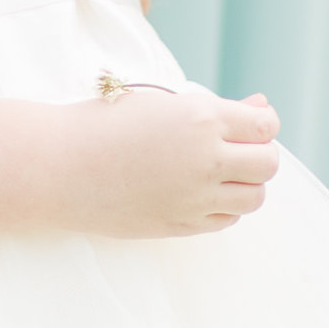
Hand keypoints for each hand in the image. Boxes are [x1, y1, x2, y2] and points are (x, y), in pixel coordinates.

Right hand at [65, 84, 281, 237]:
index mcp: (201, 117)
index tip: (247, 125)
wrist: (60, 166)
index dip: (262, 124)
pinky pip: (226, 219)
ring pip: (255, 197)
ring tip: (221, 174)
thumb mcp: (163, 103)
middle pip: (267, 164)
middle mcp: (205, 158)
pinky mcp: (181, 224)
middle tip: (236, 150)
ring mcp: (195, 196)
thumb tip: (262, 106)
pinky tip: (202, 192)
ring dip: (246, 184)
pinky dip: (224, 207)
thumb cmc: (106, 124)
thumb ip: (217, 108)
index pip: (266, 125)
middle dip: (259, 155)